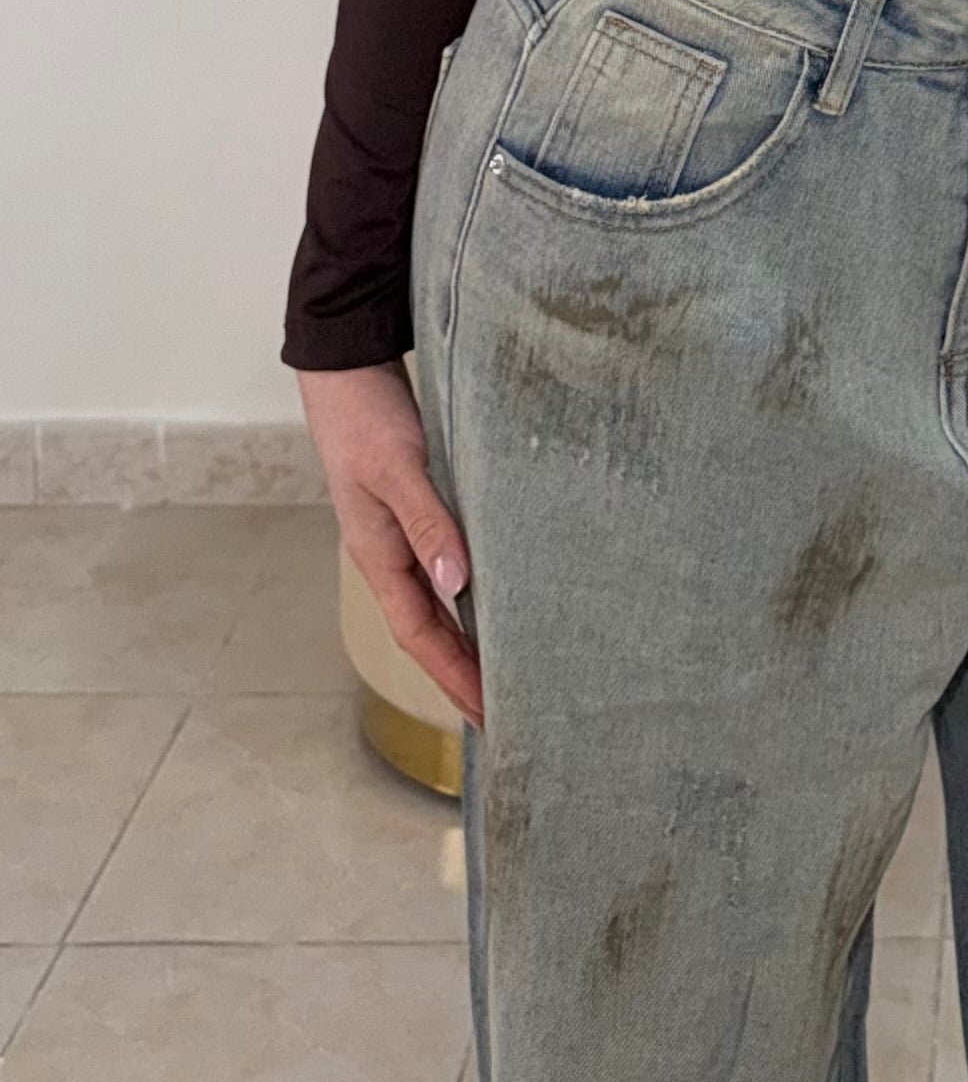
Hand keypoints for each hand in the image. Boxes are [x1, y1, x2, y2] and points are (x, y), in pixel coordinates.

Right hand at [296, 359, 483, 728]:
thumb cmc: (366, 416)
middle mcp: (389, 554)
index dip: (453, 676)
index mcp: (377, 554)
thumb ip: (427, 520)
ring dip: (466, 639)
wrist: (345, 368)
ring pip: (436, 604)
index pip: (419, 635)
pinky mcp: (416, 510)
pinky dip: (466, 597)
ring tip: (507, 670)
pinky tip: (494, 598)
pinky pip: (442, 570)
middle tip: (506, 711)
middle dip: (461, 674)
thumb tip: (457, 581)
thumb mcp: (398, 467)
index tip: (488, 713)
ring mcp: (400, 534)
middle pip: (428, 631)